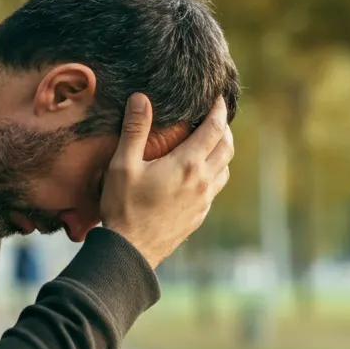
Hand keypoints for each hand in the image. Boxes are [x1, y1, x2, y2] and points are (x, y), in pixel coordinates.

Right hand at [101, 93, 233, 268]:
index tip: (218, 97)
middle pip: (227, 147)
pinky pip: (214, 189)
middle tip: (214, 117)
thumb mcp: (123, 165)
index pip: (214, 128)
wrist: (131, 251)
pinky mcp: (198, 217)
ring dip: (221, 152)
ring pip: (224, 169)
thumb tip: (141, 98)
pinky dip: (212, 174)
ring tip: (208, 144)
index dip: (218, 109)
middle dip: (224, 129)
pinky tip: (196, 175)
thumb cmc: (124, 207)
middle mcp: (203, 181)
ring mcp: (203, 201)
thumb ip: (135, 130)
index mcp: (188, 164)